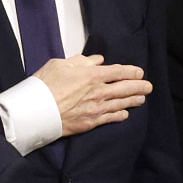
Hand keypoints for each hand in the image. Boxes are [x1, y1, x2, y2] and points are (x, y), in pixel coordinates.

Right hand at [35, 54, 151, 135]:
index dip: (132, 72)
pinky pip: (110, 118)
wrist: (34, 111)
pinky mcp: (91, 122)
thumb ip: (82, 61)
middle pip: (126, 88)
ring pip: (121, 103)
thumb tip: (97, 60)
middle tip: (149, 86)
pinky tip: (125, 114)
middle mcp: (99, 92)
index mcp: (92, 75)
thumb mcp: (60, 64)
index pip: (120, 72)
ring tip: (142, 98)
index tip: (139, 72)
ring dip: (134, 100)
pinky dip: (120, 115)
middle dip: (140, 86)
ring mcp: (96, 108)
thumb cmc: (44, 84)